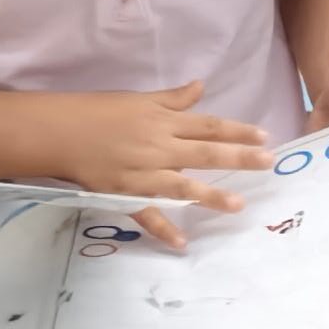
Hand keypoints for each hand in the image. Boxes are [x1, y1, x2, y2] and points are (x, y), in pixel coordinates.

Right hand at [54, 81, 277, 237]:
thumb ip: (172, 98)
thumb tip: (201, 86)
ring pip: (183, 185)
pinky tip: (183, 243)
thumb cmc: (98, 111)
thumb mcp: (138, 99)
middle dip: (240, 158)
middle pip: (206, 152)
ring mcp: (143, 173)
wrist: (59, 131)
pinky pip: (147, 214)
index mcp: (163, 121)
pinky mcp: (125, 193)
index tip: (265, 137)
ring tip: (238, 205)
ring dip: (210, 196)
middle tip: (269, 163)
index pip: (209, 126)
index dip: (238, 131)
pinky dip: (163, 229)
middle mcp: (158, 146)